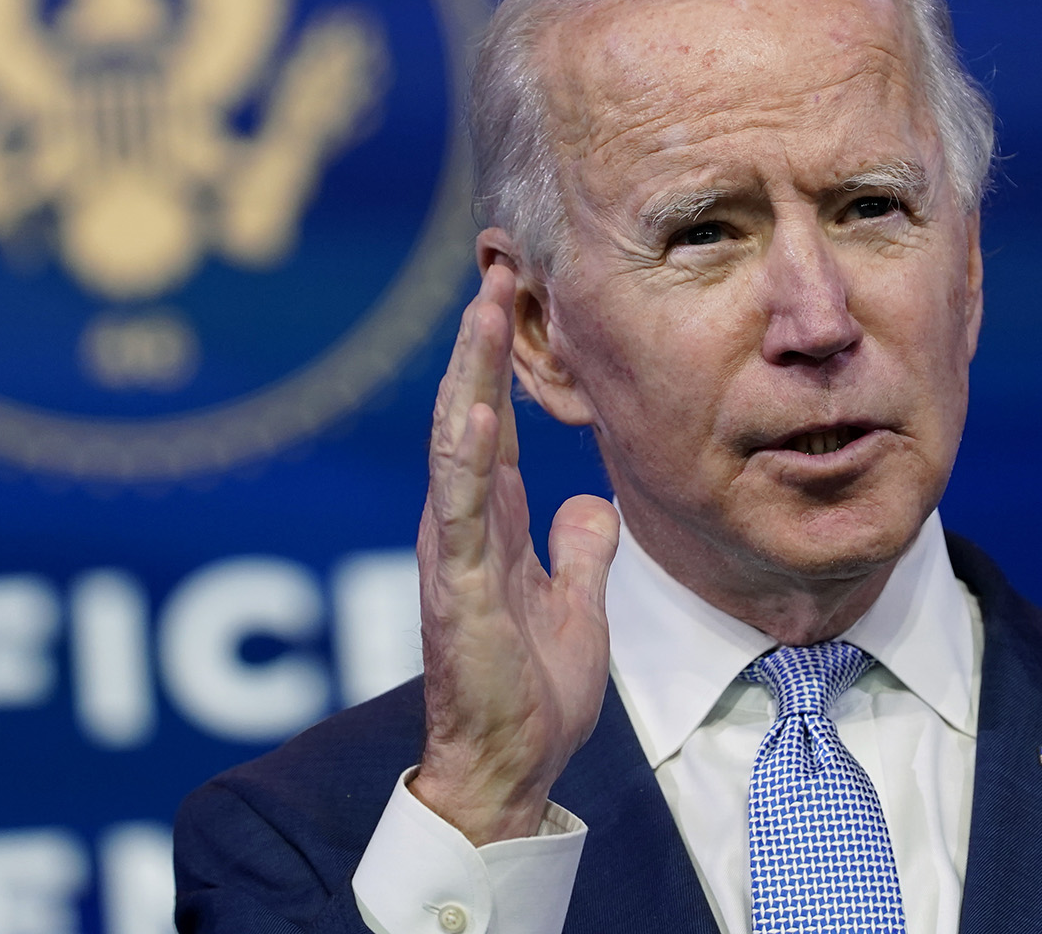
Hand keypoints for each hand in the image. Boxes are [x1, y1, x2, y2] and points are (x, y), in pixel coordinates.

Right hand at [411, 261, 620, 842]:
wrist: (507, 768)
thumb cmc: (532, 694)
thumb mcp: (574, 605)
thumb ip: (577, 551)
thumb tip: (589, 502)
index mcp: (488, 526)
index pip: (490, 424)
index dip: (499, 363)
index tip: (512, 298)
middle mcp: (461, 527)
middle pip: (466, 414)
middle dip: (480, 345)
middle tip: (495, 273)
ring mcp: (451, 555)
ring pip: (455, 445)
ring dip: (469, 378)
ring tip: (483, 313)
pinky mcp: (453, 591)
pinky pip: (459, 515)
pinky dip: (465, 461)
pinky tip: (475, 413)